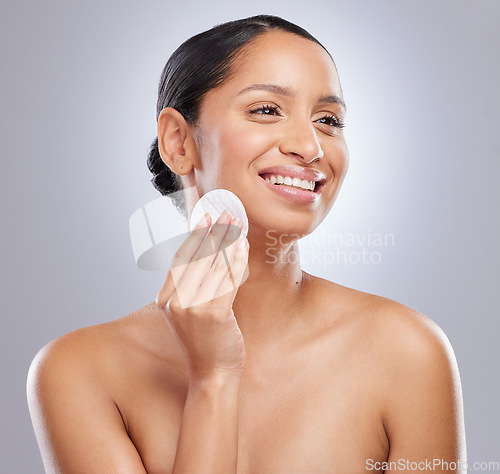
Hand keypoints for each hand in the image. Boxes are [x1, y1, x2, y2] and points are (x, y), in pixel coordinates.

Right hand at [155, 210, 248, 379]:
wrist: (212, 373)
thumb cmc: (205, 340)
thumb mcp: (191, 310)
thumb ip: (195, 284)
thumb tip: (212, 252)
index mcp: (166, 298)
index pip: (180, 258)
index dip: (194, 235)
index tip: (205, 217)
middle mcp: (175, 301)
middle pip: (196, 256)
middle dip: (213, 231)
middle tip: (225, 213)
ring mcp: (192, 308)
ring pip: (213, 265)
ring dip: (227, 241)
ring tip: (237, 225)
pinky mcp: (213, 315)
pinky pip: (227, 280)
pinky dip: (236, 260)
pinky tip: (243, 247)